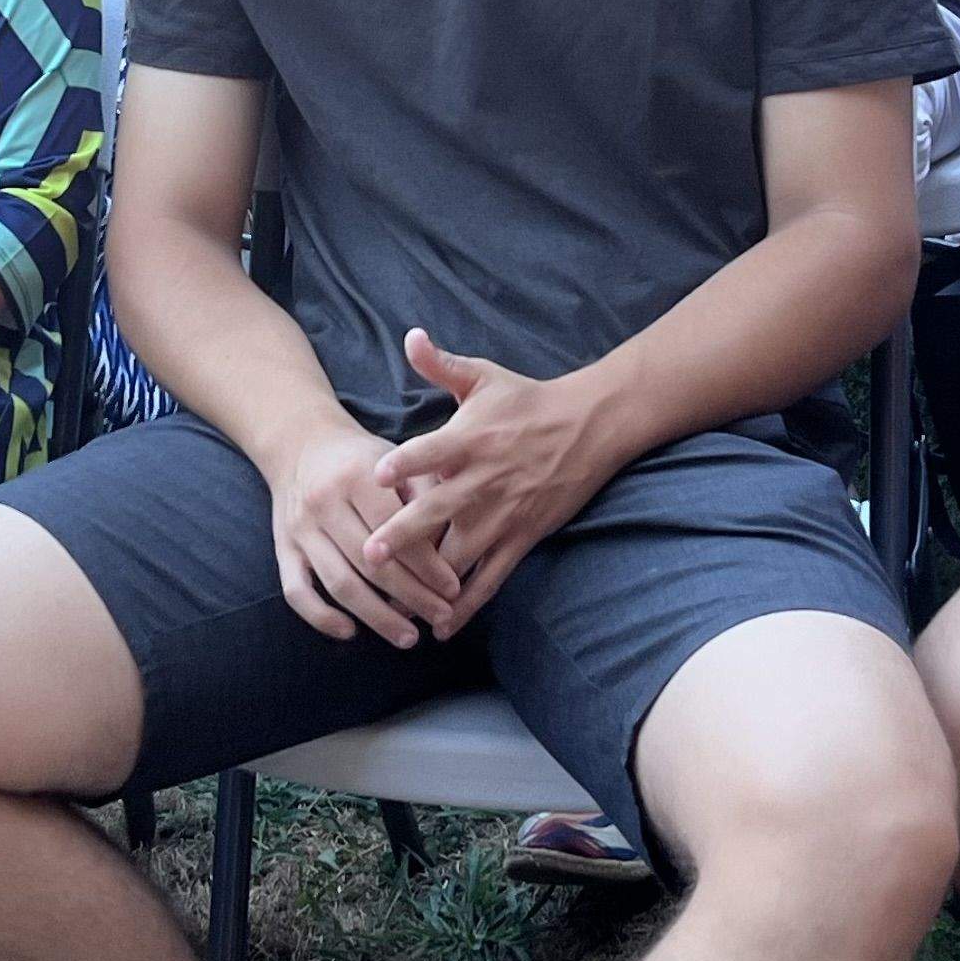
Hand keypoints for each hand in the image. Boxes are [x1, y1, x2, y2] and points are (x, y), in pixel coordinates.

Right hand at [260, 419, 460, 646]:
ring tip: (408, 637)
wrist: (300, 444)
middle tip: (441, 617)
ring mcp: (300, 529)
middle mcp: (323, 503)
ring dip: (376, 616)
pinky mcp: (283, 549)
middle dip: (411, 596)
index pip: (395, 529)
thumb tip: (453, 545)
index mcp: (356, 476)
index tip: (453, 588)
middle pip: (370, 562)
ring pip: (338, 582)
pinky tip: (350, 632)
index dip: (427, 564)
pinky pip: (296, 590)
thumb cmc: (361, 459)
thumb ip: (425, 494)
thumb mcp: (395, 460)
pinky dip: (320, 616)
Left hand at [360, 331, 621, 637]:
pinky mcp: (521, 537)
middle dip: (403, 535)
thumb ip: (442, 364)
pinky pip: (490, 577)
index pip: (431, 451)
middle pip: (439, 512)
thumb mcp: (485, 376)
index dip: (405, 464)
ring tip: (394, 601)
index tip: (376, 476)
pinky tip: (441, 624)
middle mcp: (483, 479)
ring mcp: (503, 514)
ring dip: (428, 578)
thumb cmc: (528, 400)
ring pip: (461, 553)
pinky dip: (466, 603)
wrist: (590, 426)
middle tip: (369, 554)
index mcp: (470, 438)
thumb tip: (410, 336)